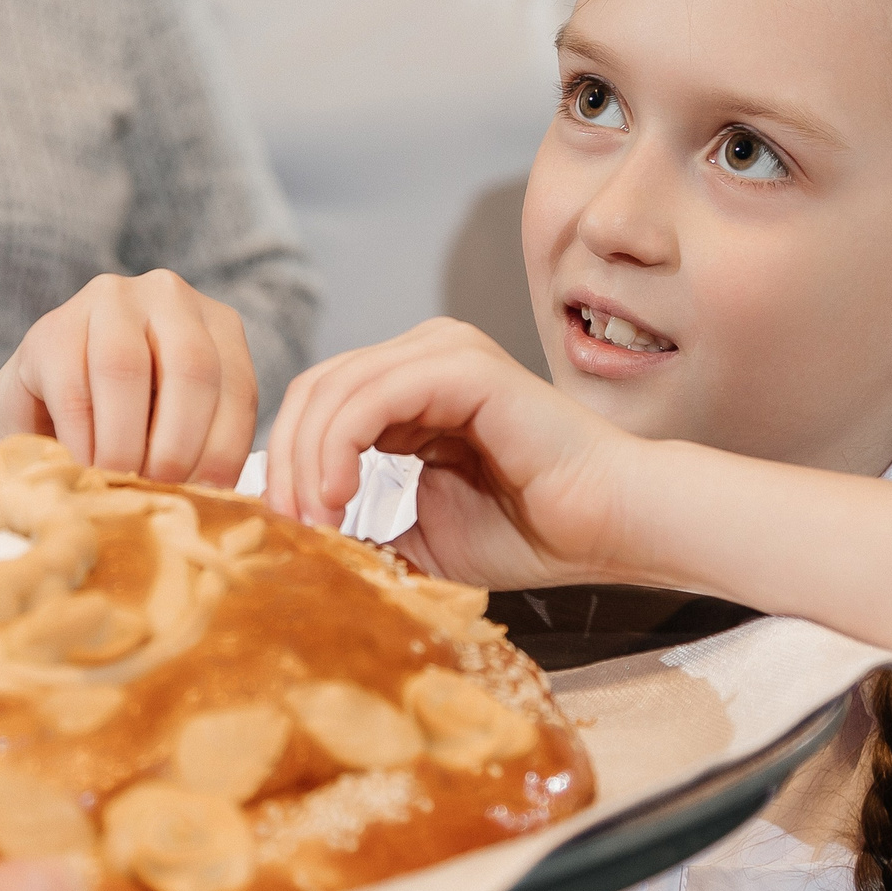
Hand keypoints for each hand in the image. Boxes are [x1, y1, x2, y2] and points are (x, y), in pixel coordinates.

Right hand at [0, 270, 256, 485]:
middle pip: (190, 368)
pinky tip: (84, 468)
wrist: (43, 410)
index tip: (206, 496)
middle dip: (178, 444)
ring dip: (125, 442)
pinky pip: (72, 388)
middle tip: (160, 490)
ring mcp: (108, 301)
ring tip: (120, 481)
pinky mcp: (52, 328)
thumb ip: (206, 446)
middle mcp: (169, 296)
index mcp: (217, 324)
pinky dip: (82, 440)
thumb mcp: (178, 427)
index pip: (237, 387)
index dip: (224, 450)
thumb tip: (221, 500)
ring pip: (125, 369)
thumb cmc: (126, 426)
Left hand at [266, 319, 642, 589]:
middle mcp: (423, 357)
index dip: (287, 464)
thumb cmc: (532, 532)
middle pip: (315, 389)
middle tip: (287, 526)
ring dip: (307, 461)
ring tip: (316, 521)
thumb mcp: (420, 533)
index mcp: (411, 387)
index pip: (319, 403)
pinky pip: (370, 397)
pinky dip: (338, 447)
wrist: (607, 527)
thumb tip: (296, 537)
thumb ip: (363, 523)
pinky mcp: (461, 366)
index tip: (284, 530)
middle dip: (286, 462)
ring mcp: (443, 352)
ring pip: (333, 390)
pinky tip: (339, 496)